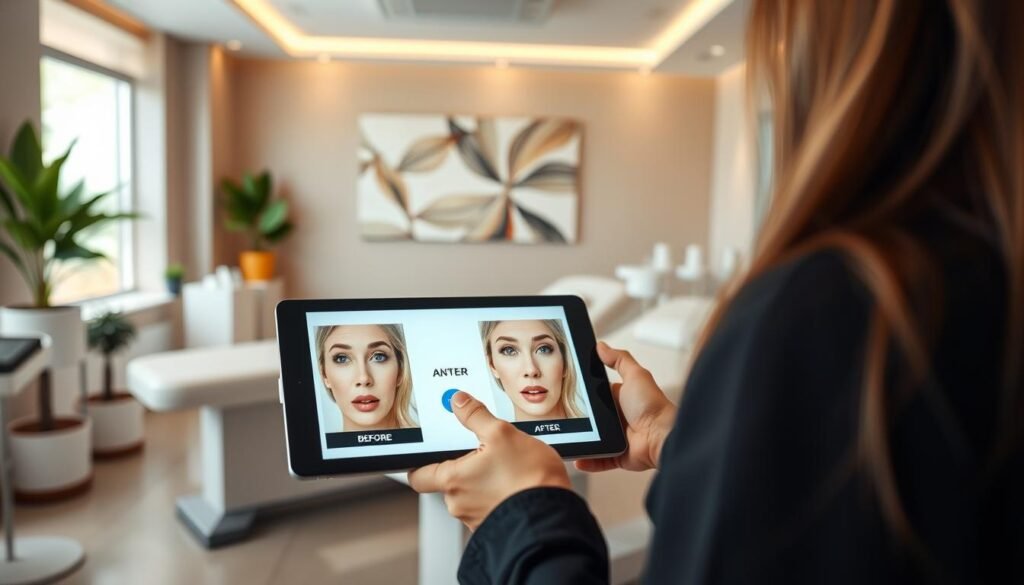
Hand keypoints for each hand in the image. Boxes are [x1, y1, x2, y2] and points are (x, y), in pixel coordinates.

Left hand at [408, 391, 570, 530]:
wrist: (554, 516)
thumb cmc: (529, 478)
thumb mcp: (502, 433)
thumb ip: (476, 415)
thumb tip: (459, 401)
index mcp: (452, 480)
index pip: (418, 475)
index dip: (421, 462)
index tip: (430, 452)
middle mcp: (459, 504)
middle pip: (449, 482)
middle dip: (465, 466)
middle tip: (485, 452)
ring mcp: (476, 519)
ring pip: (471, 494)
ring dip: (483, 481)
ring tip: (508, 467)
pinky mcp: (496, 527)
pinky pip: (489, 507)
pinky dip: (498, 495)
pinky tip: (516, 484)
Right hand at [575, 341, 676, 472]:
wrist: (662, 436)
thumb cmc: (653, 406)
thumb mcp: (636, 375)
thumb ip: (620, 359)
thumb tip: (601, 346)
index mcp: (620, 399)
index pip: (595, 394)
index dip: (582, 392)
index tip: (564, 390)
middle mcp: (617, 418)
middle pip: (590, 417)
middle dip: (576, 417)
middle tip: (557, 415)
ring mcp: (616, 438)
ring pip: (591, 438)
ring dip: (579, 439)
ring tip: (562, 437)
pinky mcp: (616, 455)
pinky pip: (598, 459)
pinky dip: (587, 459)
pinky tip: (576, 457)